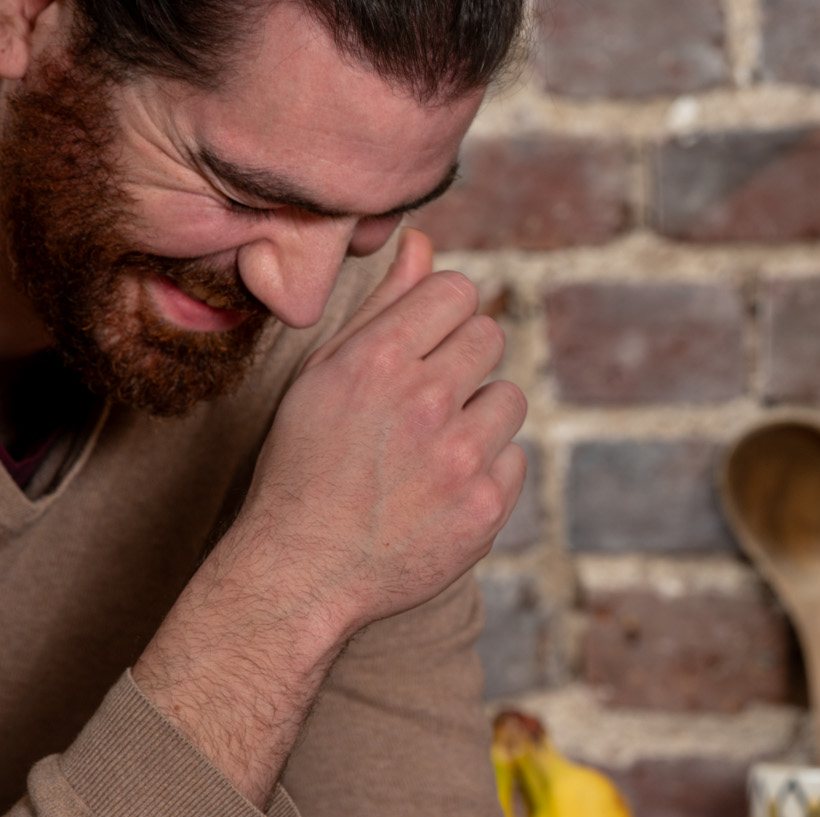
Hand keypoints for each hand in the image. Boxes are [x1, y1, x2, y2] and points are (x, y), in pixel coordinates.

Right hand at [233, 227, 527, 640]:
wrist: (304, 569)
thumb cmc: (304, 465)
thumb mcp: (323, 376)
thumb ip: (382, 308)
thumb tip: (425, 243)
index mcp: (378, 359)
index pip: (457, 290)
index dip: (443, 315)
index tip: (425, 345)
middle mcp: (424, 401)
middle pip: (491, 337)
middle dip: (464, 361)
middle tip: (426, 401)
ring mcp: (460, 458)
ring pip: (509, 398)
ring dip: (479, 416)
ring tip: (431, 449)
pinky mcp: (486, 508)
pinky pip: (515, 459)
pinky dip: (486, 472)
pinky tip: (440, 491)